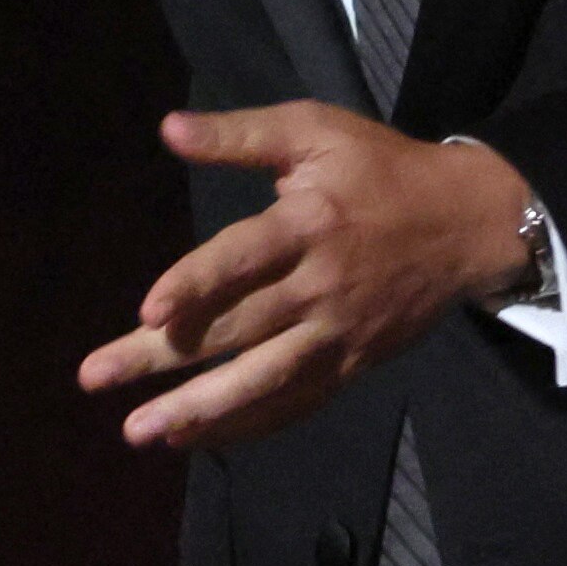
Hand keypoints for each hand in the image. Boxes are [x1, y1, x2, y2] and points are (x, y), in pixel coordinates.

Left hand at [78, 103, 532, 451]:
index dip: (195, 285)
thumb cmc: (381, 169)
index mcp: (307, 225)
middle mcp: (319, 287)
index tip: (147, 311)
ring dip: (200, 409)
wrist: (471, 222)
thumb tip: (169, 128)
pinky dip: (248, 424)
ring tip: (141, 431)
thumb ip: (240, 135)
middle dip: (162, 357)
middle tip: (96, 376)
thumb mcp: (314, 130)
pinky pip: (296, 402)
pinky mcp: (352, 364)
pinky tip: (198, 437)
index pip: (243, 261)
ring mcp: (337, 333)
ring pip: (263, 380)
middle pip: (235, 329)